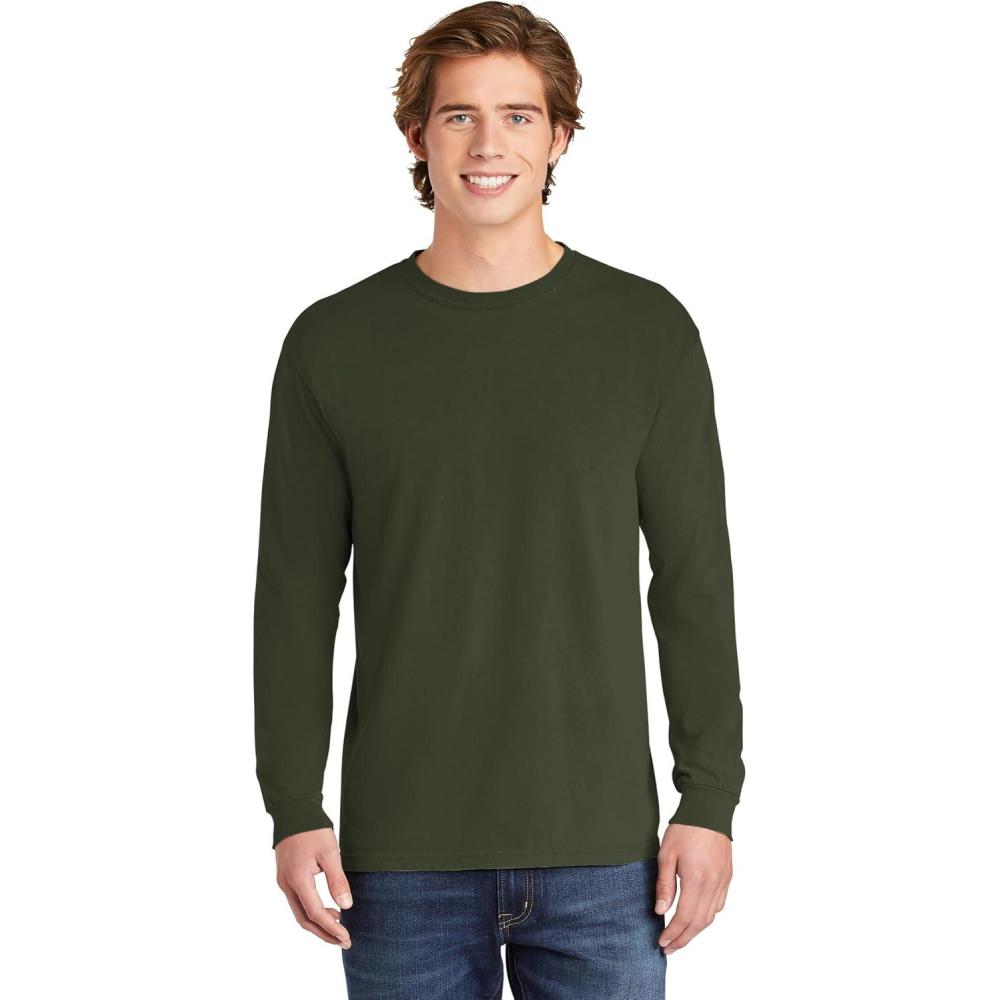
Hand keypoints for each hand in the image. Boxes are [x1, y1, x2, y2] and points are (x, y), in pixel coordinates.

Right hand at [275, 827, 352, 947]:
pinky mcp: (285, 877)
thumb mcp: (330, 853)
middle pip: (304, 920)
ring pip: (299, 912)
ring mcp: (284, 882)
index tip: (346, 938)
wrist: (293, 812)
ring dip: (318, 923)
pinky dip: (312, 911)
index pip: (315, 913)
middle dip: (324, 934)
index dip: (331, 929)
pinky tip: (328, 909)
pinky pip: (298, 902)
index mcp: (298, 880)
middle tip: (343, 941)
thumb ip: (337, 880)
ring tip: (339, 927)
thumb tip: (347, 905)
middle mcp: (287, 885)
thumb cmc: (312, 830)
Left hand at [654, 823, 732, 954]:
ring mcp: (723, 881)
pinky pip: (719, 904)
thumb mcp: (666, 854)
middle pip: (699, 922)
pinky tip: (696, 917)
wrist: (708, 810)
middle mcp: (713, 884)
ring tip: (681, 937)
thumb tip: (661, 910)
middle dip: (684, 938)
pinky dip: (707, 916)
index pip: (685, 916)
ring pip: (711, 916)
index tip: (662, 942)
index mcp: (696, 879)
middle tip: (669, 948)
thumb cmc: (685, 829)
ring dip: (696, 930)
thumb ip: (664, 884)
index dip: (674, 933)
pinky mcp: (727, 876)